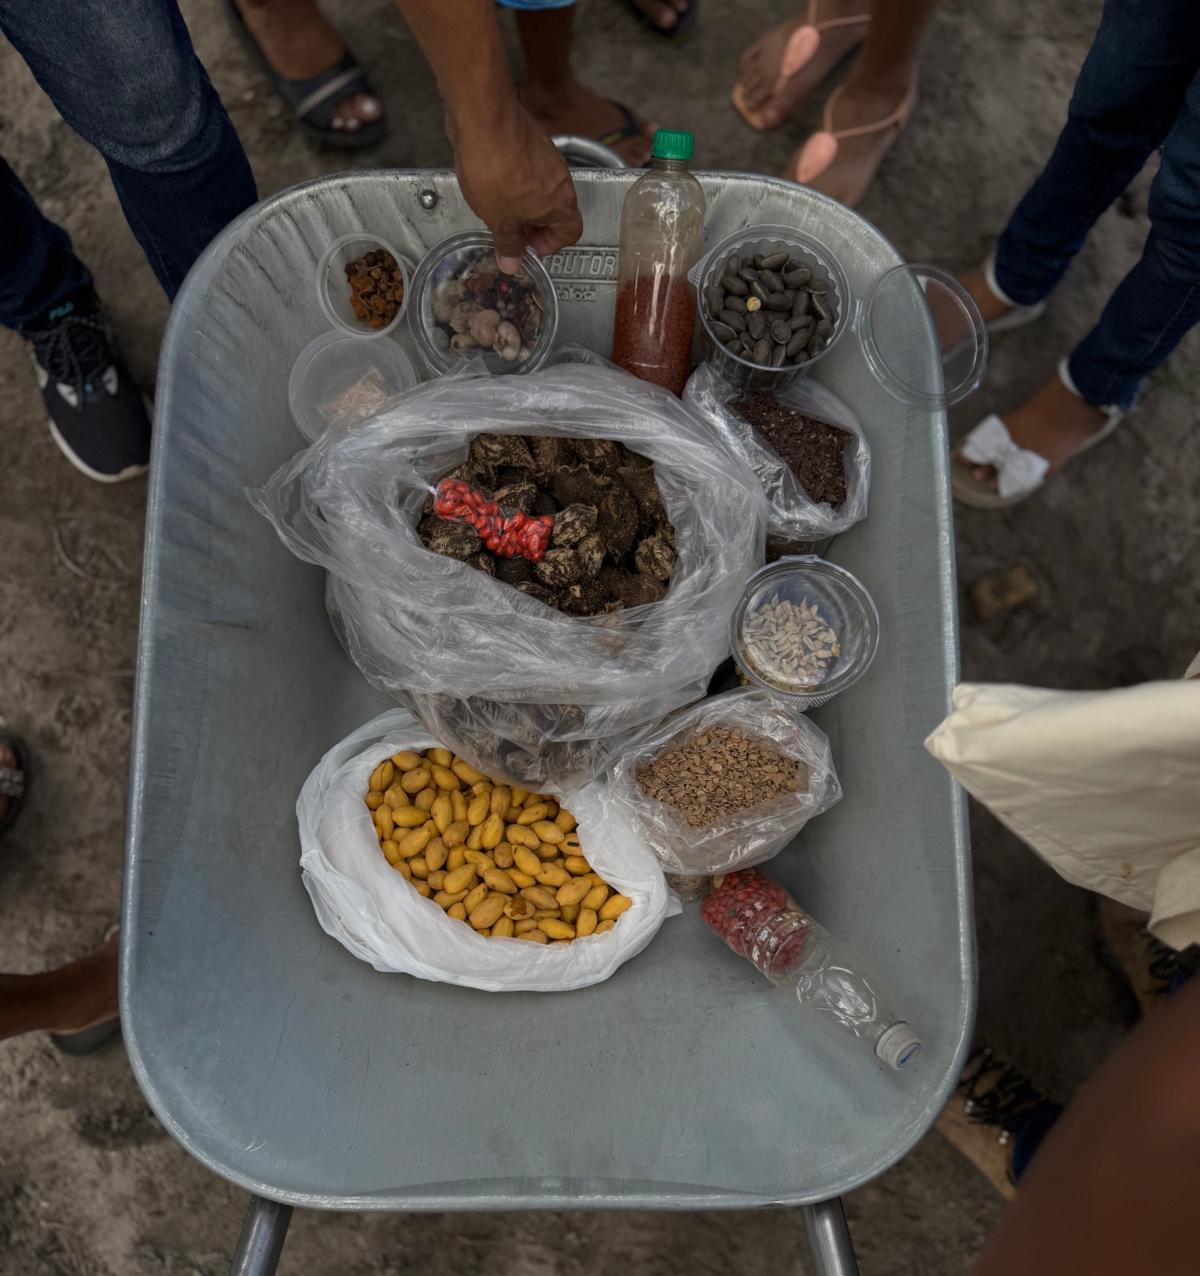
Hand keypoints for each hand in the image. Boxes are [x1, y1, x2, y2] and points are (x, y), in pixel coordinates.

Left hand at [451, 100, 582, 271]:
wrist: (484, 120)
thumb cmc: (496, 169)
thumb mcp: (498, 220)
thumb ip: (508, 243)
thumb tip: (511, 263)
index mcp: (561, 204)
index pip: (570, 233)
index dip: (550, 245)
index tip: (528, 247)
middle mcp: (561, 180)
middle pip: (556, 211)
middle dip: (534, 225)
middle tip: (511, 230)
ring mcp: (548, 158)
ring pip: (542, 190)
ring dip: (524, 203)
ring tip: (498, 206)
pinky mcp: (532, 143)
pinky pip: (530, 170)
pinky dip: (517, 181)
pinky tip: (493, 182)